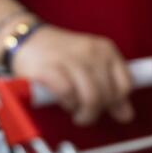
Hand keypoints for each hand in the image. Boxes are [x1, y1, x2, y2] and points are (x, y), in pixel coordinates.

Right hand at [10, 26, 133, 125]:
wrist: (25, 38)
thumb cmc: (59, 55)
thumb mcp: (90, 66)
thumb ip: (109, 89)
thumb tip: (126, 114)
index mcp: (106, 49)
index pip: (125, 85)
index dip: (117, 102)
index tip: (107, 108)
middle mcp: (92, 52)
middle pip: (108, 95)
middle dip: (97, 111)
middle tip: (85, 113)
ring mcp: (71, 59)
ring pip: (91, 98)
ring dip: (83, 113)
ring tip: (76, 112)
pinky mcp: (50, 68)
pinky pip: (68, 94)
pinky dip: (67, 103)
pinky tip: (63, 101)